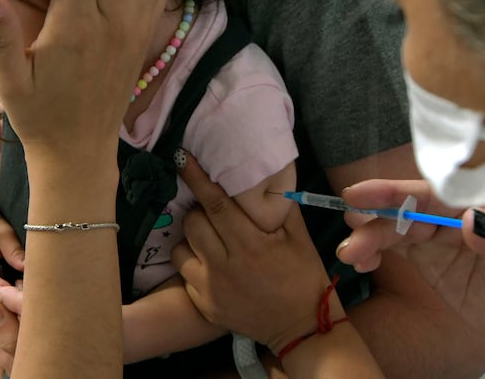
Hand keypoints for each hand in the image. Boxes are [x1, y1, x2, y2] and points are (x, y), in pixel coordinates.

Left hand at [171, 151, 337, 353]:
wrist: (302, 327)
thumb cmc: (304, 276)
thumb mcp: (299, 237)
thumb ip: (279, 206)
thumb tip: (263, 176)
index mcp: (250, 245)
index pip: (215, 204)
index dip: (195, 178)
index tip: (180, 157)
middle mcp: (225, 266)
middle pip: (192, 222)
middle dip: (199, 210)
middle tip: (213, 213)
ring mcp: (211, 289)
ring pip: (180, 247)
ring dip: (192, 238)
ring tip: (210, 240)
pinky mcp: (203, 306)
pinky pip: (184, 274)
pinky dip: (193, 263)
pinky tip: (211, 264)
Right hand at [338, 179, 484, 361]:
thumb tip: (469, 218)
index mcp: (480, 209)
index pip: (431, 194)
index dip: (394, 192)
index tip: (361, 195)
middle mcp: (455, 220)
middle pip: (405, 212)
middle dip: (374, 221)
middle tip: (351, 238)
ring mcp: (441, 243)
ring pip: (395, 231)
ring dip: (369, 239)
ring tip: (350, 256)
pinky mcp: (433, 265)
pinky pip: (396, 252)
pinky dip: (374, 254)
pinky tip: (361, 264)